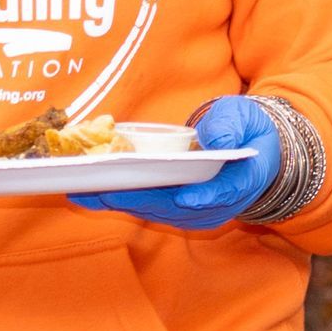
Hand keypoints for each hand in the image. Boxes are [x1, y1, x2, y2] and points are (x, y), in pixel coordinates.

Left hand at [69, 96, 282, 231]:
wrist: (250, 149)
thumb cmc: (246, 130)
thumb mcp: (243, 117)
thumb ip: (229, 128)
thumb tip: (216, 142)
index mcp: (240, 183)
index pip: (222, 193)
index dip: (202, 198)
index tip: (183, 197)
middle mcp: (215, 205)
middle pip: (174, 206)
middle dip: (135, 199)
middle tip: (101, 188)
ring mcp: (193, 212)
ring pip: (153, 210)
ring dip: (117, 201)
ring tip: (81, 190)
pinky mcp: (173, 210)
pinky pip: (144, 206)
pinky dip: (117, 198)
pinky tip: (87, 191)